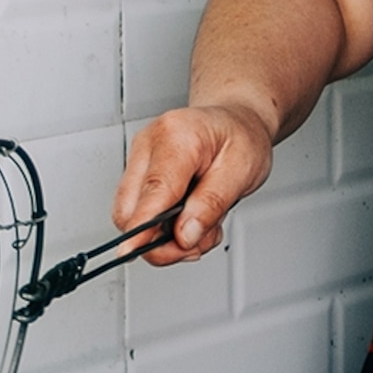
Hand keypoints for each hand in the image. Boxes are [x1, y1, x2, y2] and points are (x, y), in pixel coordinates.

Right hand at [115, 103, 273, 264]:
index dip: (142, 227)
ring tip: (203, 226)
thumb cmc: (241, 137)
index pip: (152, 191)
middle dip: (161, 240)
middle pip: (130, 210)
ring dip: (166, 236)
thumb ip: (212, 204)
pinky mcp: (139, 173)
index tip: (134, 252)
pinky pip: (139, 212)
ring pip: (131, 216)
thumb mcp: (242, 171)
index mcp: (177, 136)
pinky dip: (164, 227)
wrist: (236, 121)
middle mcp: (149, 144)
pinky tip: (190, 218)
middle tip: (199, 242)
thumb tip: (184, 236)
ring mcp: (140, 158)